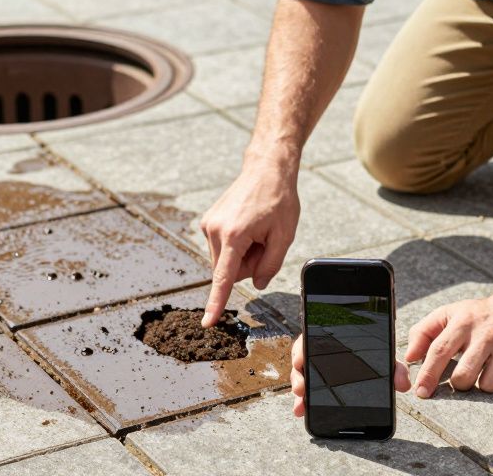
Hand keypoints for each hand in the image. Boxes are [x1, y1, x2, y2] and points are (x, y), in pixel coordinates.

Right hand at [198, 165, 300, 326]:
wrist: (266, 169)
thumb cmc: (278, 199)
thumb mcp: (284, 236)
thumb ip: (271, 265)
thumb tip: (257, 284)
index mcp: (234, 235)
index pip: (224, 278)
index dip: (216, 303)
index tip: (208, 322)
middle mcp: (215, 230)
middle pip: (229, 271)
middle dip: (248, 265)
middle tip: (265, 241)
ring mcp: (208, 225)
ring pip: (225, 262)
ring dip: (242, 255)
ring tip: (256, 231)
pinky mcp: (208, 222)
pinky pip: (222, 249)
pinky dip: (236, 246)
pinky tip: (248, 227)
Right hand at [289, 335, 410, 416]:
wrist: (374, 357)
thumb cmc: (376, 356)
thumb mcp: (385, 360)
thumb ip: (395, 370)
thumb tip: (404, 385)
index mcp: (332, 340)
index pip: (310, 340)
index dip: (302, 351)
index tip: (300, 361)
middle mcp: (319, 352)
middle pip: (302, 361)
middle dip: (299, 376)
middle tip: (301, 388)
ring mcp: (315, 368)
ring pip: (302, 377)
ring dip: (299, 391)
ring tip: (301, 406)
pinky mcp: (314, 382)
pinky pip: (306, 390)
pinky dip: (303, 400)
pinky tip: (302, 411)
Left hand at [404, 287, 492, 395]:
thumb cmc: (476, 315)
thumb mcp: (448, 314)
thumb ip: (423, 332)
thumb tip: (409, 357)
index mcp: (463, 322)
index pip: (440, 351)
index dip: (428, 374)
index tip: (421, 392)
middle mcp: (486, 333)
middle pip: (463, 376)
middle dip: (458, 384)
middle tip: (462, 374)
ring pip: (487, 385)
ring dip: (482, 384)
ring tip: (484, 368)